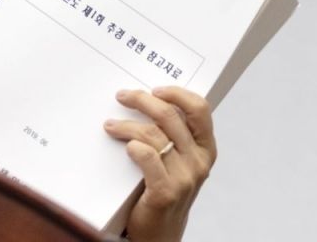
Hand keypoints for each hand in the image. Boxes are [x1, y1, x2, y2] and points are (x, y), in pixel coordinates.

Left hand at [104, 86, 216, 241]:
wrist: (160, 234)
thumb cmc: (165, 190)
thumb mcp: (179, 162)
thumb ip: (174, 136)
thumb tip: (147, 100)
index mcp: (206, 149)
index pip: (200, 109)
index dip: (177, 94)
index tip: (155, 89)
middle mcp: (199, 162)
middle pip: (169, 116)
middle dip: (142, 100)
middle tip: (122, 96)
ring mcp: (184, 178)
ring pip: (152, 135)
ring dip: (126, 125)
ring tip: (110, 125)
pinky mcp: (165, 192)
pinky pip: (147, 157)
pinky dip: (134, 147)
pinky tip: (125, 146)